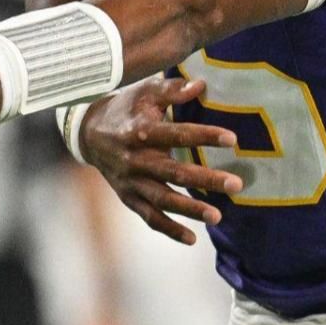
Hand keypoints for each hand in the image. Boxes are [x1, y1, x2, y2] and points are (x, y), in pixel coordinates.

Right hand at [78, 75, 243, 245]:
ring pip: (162, 199)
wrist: (89, 134)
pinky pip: (149, 217)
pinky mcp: (128, 197)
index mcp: (140, 130)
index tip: (232, 139)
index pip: (176, 134)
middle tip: (236, 184)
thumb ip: (172, 90)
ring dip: (190, 209)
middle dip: (205, 179)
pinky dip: (169, 229)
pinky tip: (192, 239)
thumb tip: (201, 86)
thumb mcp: (144, 93)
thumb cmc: (126, 109)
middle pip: (173, 172)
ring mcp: (130, 182)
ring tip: (218, 216)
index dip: (204, 136)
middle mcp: (134, 159)